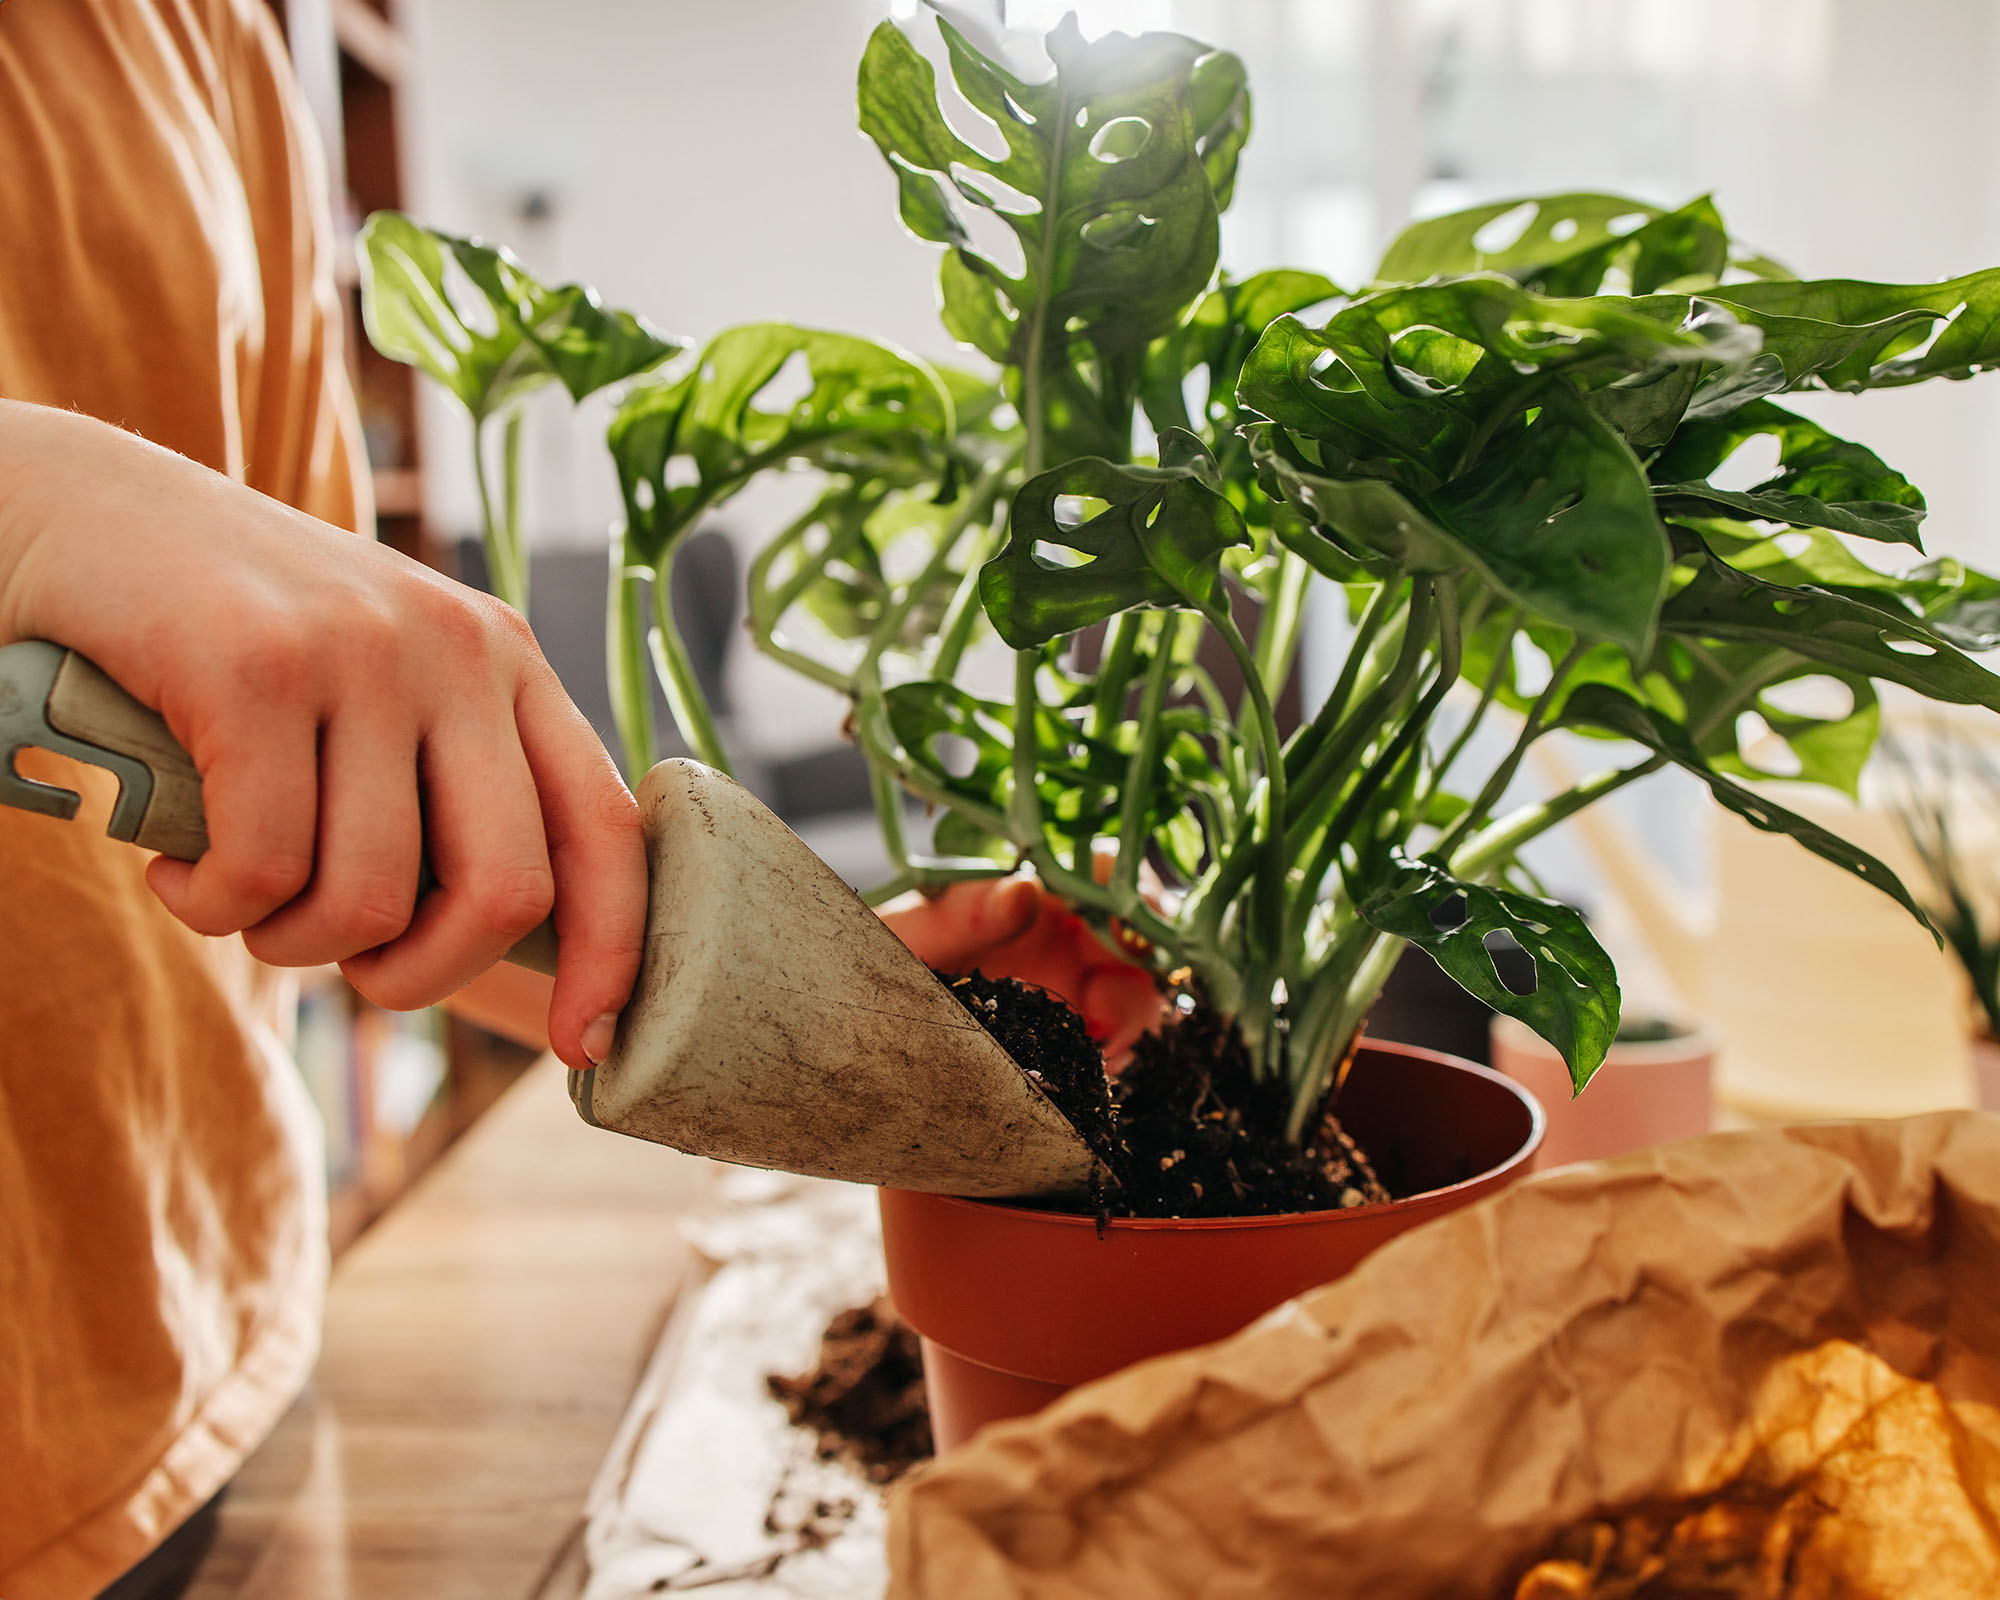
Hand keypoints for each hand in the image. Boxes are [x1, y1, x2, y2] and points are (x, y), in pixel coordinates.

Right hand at [0, 402, 644, 1070]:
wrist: (82, 513)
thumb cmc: (235, 649)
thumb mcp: (376, 699)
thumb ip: (446, 792)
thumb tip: (514, 947)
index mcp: (508, 662)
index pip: (606, 830)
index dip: (612, 953)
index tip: (583, 1043)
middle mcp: (460, 647)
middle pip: (507, 890)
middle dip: (425, 977)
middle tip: (355, 973)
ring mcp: (364, 649)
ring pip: (372, 898)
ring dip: (291, 944)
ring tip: (239, 894)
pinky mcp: (256, 665)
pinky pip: (265, 867)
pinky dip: (214, 907)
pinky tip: (177, 866)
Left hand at [881, 871, 1166, 1066]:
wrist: (846, 1033)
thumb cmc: (867, 965)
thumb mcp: (908, 936)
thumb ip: (962, 912)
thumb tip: (1023, 892)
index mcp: (1030, 893)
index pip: (1104, 872)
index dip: (1128, 890)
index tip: (1123, 920)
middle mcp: (1061, 936)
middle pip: (1139, 934)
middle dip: (1141, 960)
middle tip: (1105, 1002)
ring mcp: (1072, 989)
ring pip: (1141, 991)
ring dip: (1135, 1010)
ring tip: (1096, 1031)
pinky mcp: (1072, 1043)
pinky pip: (1123, 1043)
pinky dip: (1124, 1051)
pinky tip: (1093, 1060)